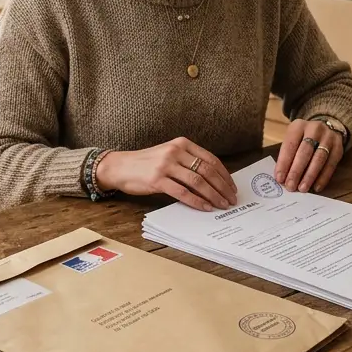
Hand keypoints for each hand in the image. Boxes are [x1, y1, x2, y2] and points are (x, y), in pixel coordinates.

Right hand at [97, 138, 237, 211]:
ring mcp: (166, 165)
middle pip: (207, 171)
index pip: (211, 159)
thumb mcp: (169, 154)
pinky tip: (205, 207)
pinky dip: (196, 201)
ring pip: (198, 182)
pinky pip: (183, 193)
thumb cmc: (146, 163)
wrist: (119, 166)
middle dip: (222, 187)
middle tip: (231, 199)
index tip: (232, 187)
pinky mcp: (157, 180)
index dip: (224, 175)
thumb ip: (188, 161)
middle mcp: (175, 152)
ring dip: (213, 196)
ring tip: (221, 205)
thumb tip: (212, 179)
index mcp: (181, 143)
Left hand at [276, 118, 344, 192]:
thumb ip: (287, 155)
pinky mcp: (339, 147)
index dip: (284, 163)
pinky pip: (331, 165)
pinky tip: (316, 187)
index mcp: (298, 126)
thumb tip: (282, 177)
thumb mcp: (293, 138)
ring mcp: (328, 137)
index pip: (290, 145)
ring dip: (310, 176)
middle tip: (290, 186)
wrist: (328, 128)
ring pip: (319, 159)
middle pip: (304, 152)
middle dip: (296, 171)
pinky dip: (323, 178)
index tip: (279, 178)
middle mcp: (314, 129)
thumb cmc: (303, 137)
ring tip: (302, 188)